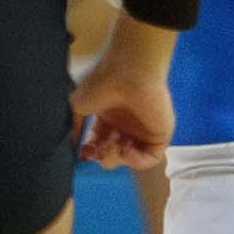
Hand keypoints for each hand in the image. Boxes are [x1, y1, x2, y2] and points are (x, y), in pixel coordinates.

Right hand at [69, 27, 174, 168]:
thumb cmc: (102, 82)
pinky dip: (136, 161)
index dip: (91, 152)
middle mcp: (125, 124)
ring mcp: (143, 130)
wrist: (128, 72)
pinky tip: (126, 150)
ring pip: (130, 159)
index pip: (99, 143)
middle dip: (103, 156)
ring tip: (112, 147)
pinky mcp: (159, 135)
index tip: (85, 152)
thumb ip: (74, 127)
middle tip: (100, 149)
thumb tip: (74, 144)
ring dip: (117, 159)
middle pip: (114, 154)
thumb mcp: (77, 104)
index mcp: (108, 117)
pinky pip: (150, 158)